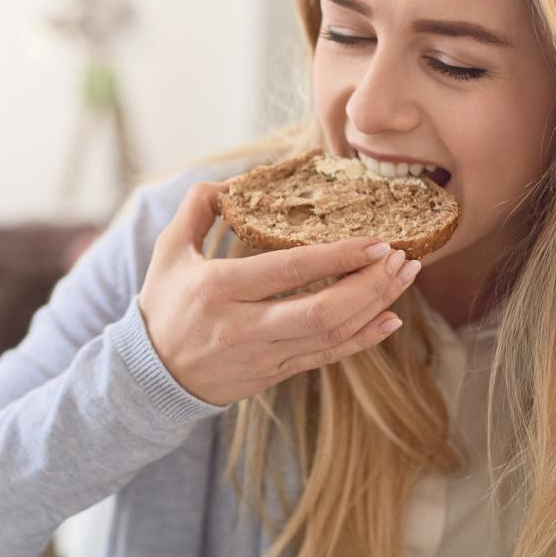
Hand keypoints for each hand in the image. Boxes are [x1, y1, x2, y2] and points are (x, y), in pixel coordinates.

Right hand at [138, 181, 419, 406]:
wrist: (151, 374)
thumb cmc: (163, 305)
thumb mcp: (168, 251)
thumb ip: (197, 208)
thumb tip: (232, 182)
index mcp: (218, 288)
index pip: (289, 271)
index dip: (337, 256)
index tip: (375, 241)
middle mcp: (243, 327)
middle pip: (321, 311)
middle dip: (369, 285)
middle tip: (402, 259)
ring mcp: (262, 356)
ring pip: (330, 336)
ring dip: (374, 306)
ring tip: (404, 279)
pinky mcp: (273, 374)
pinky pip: (326, 358)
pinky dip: (362, 340)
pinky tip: (389, 320)